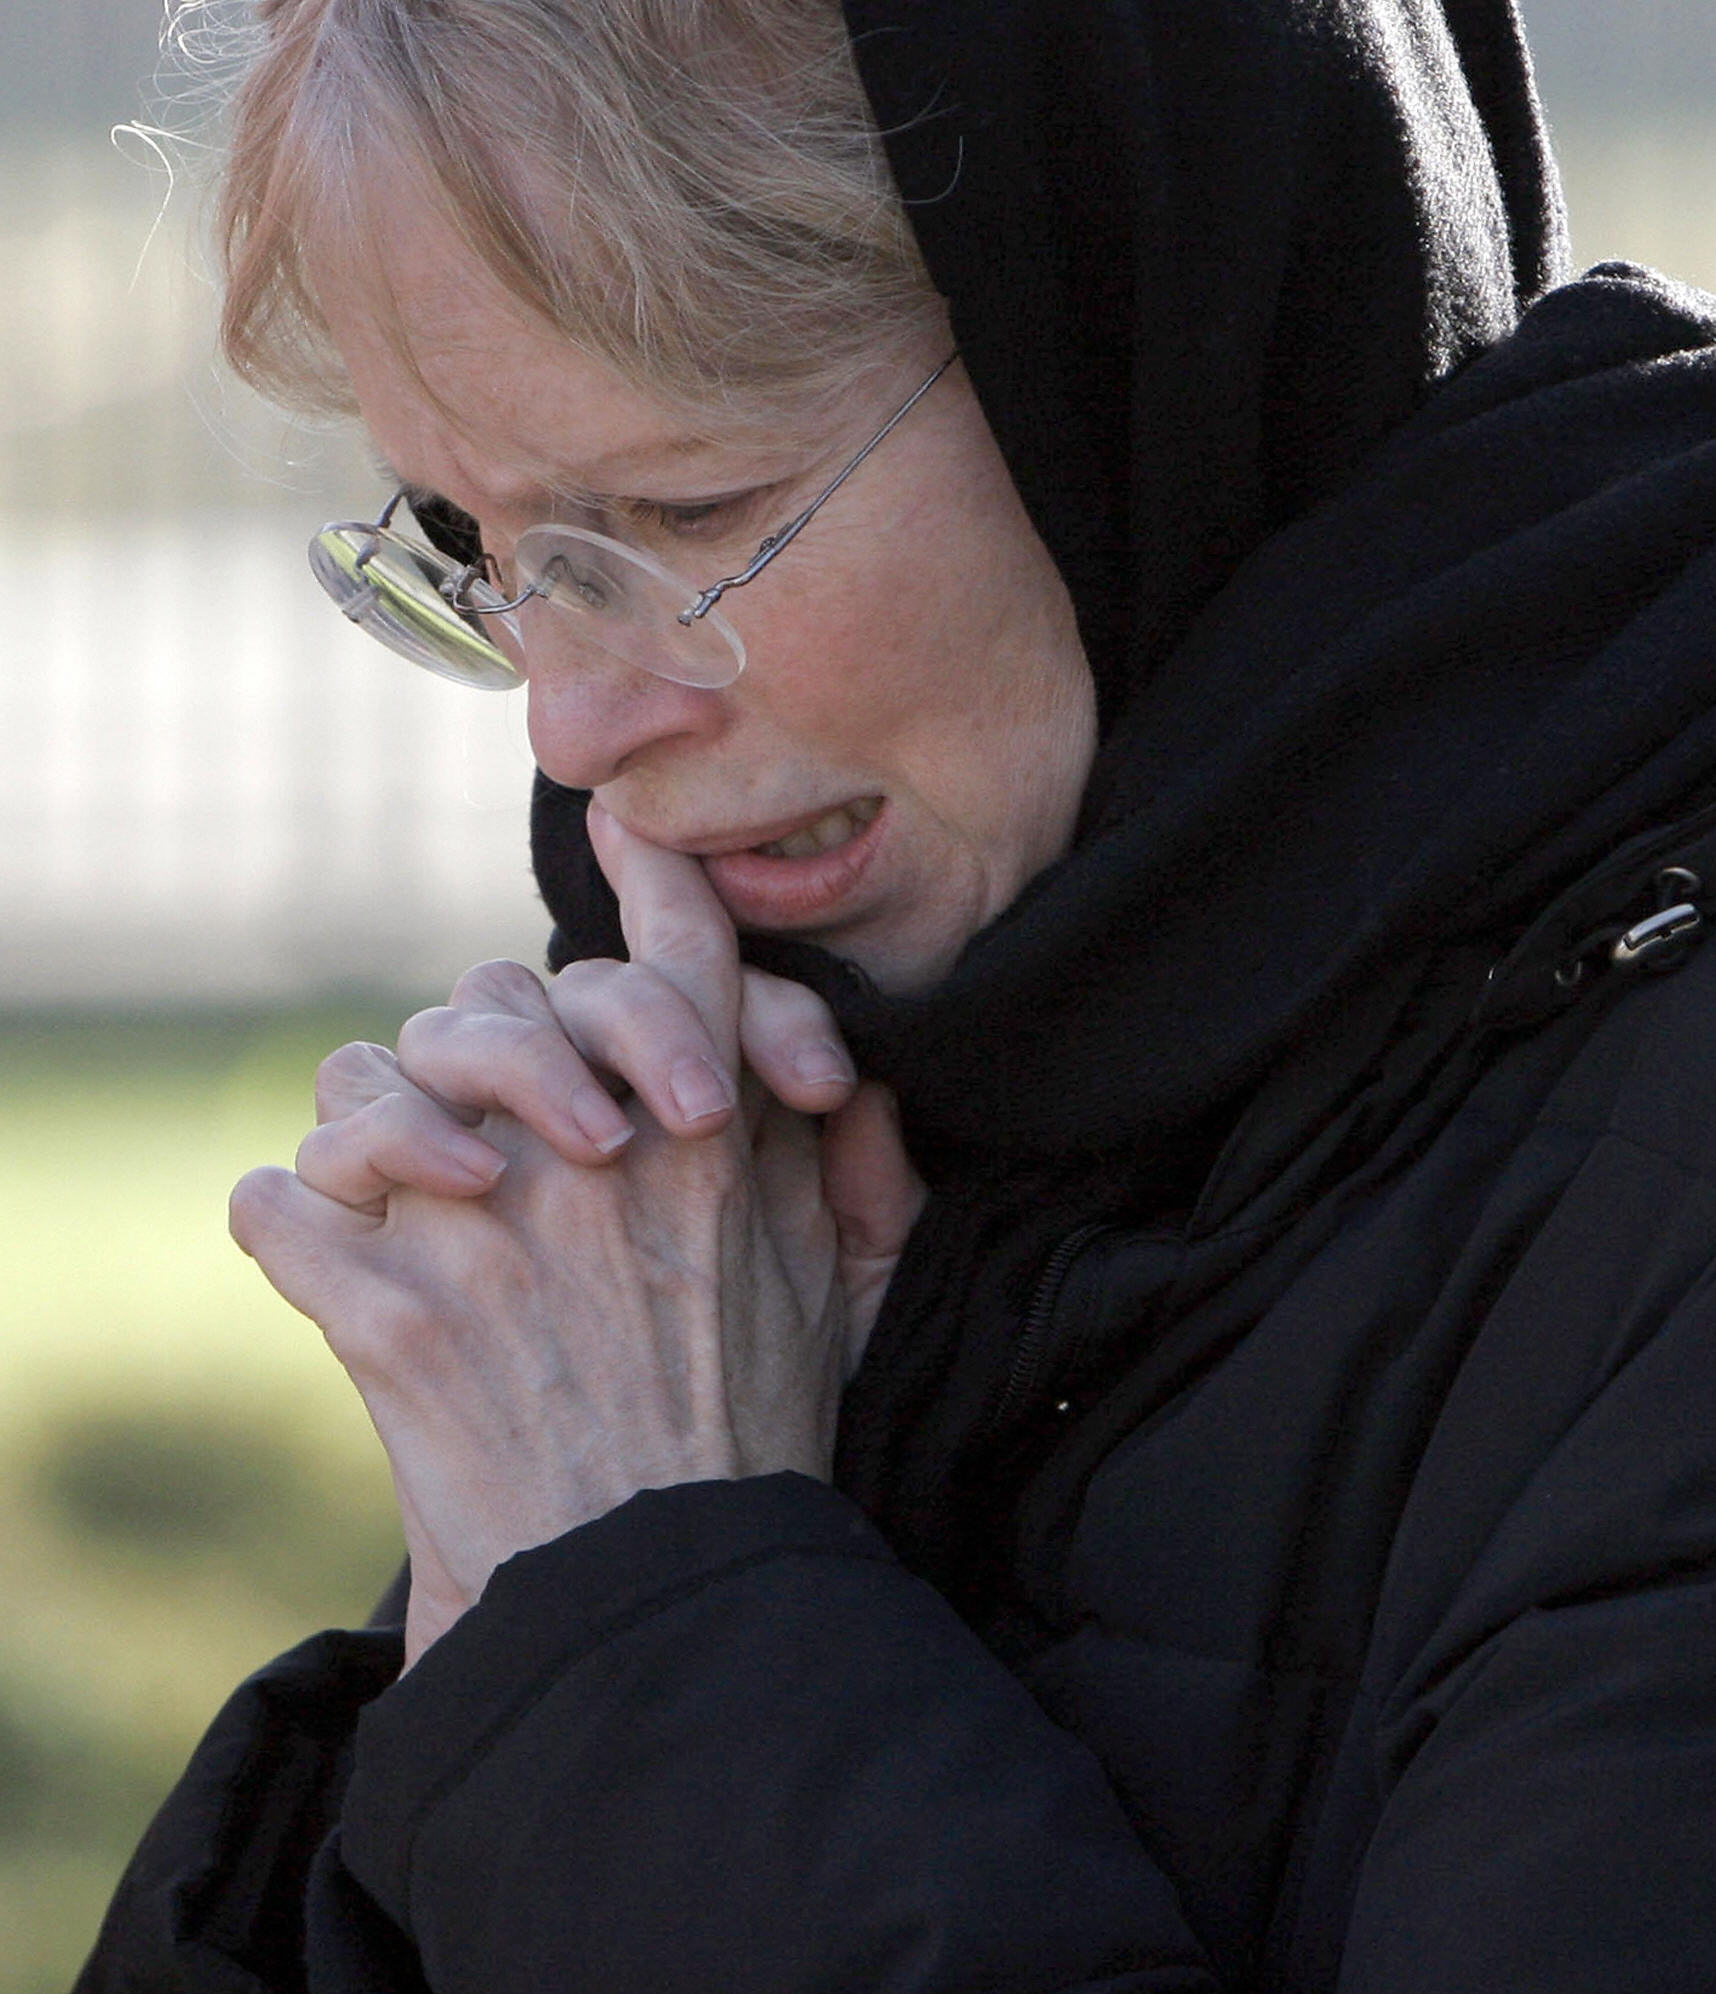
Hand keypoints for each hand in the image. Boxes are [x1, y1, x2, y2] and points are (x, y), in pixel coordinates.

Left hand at [230, 807, 922, 1662]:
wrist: (662, 1604)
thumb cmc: (761, 1448)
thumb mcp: (855, 1294)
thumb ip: (862, 1165)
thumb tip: (847, 1074)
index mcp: (707, 1137)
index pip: (672, 954)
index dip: (646, 878)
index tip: (618, 827)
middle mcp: (590, 1158)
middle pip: (489, 999)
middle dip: (479, 1041)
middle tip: (484, 1112)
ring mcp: (478, 1231)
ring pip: (363, 1083)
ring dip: (368, 1125)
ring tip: (386, 1182)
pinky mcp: (382, 1317)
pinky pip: (278, 1206)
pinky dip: (286, 1224)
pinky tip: (322, 1253)